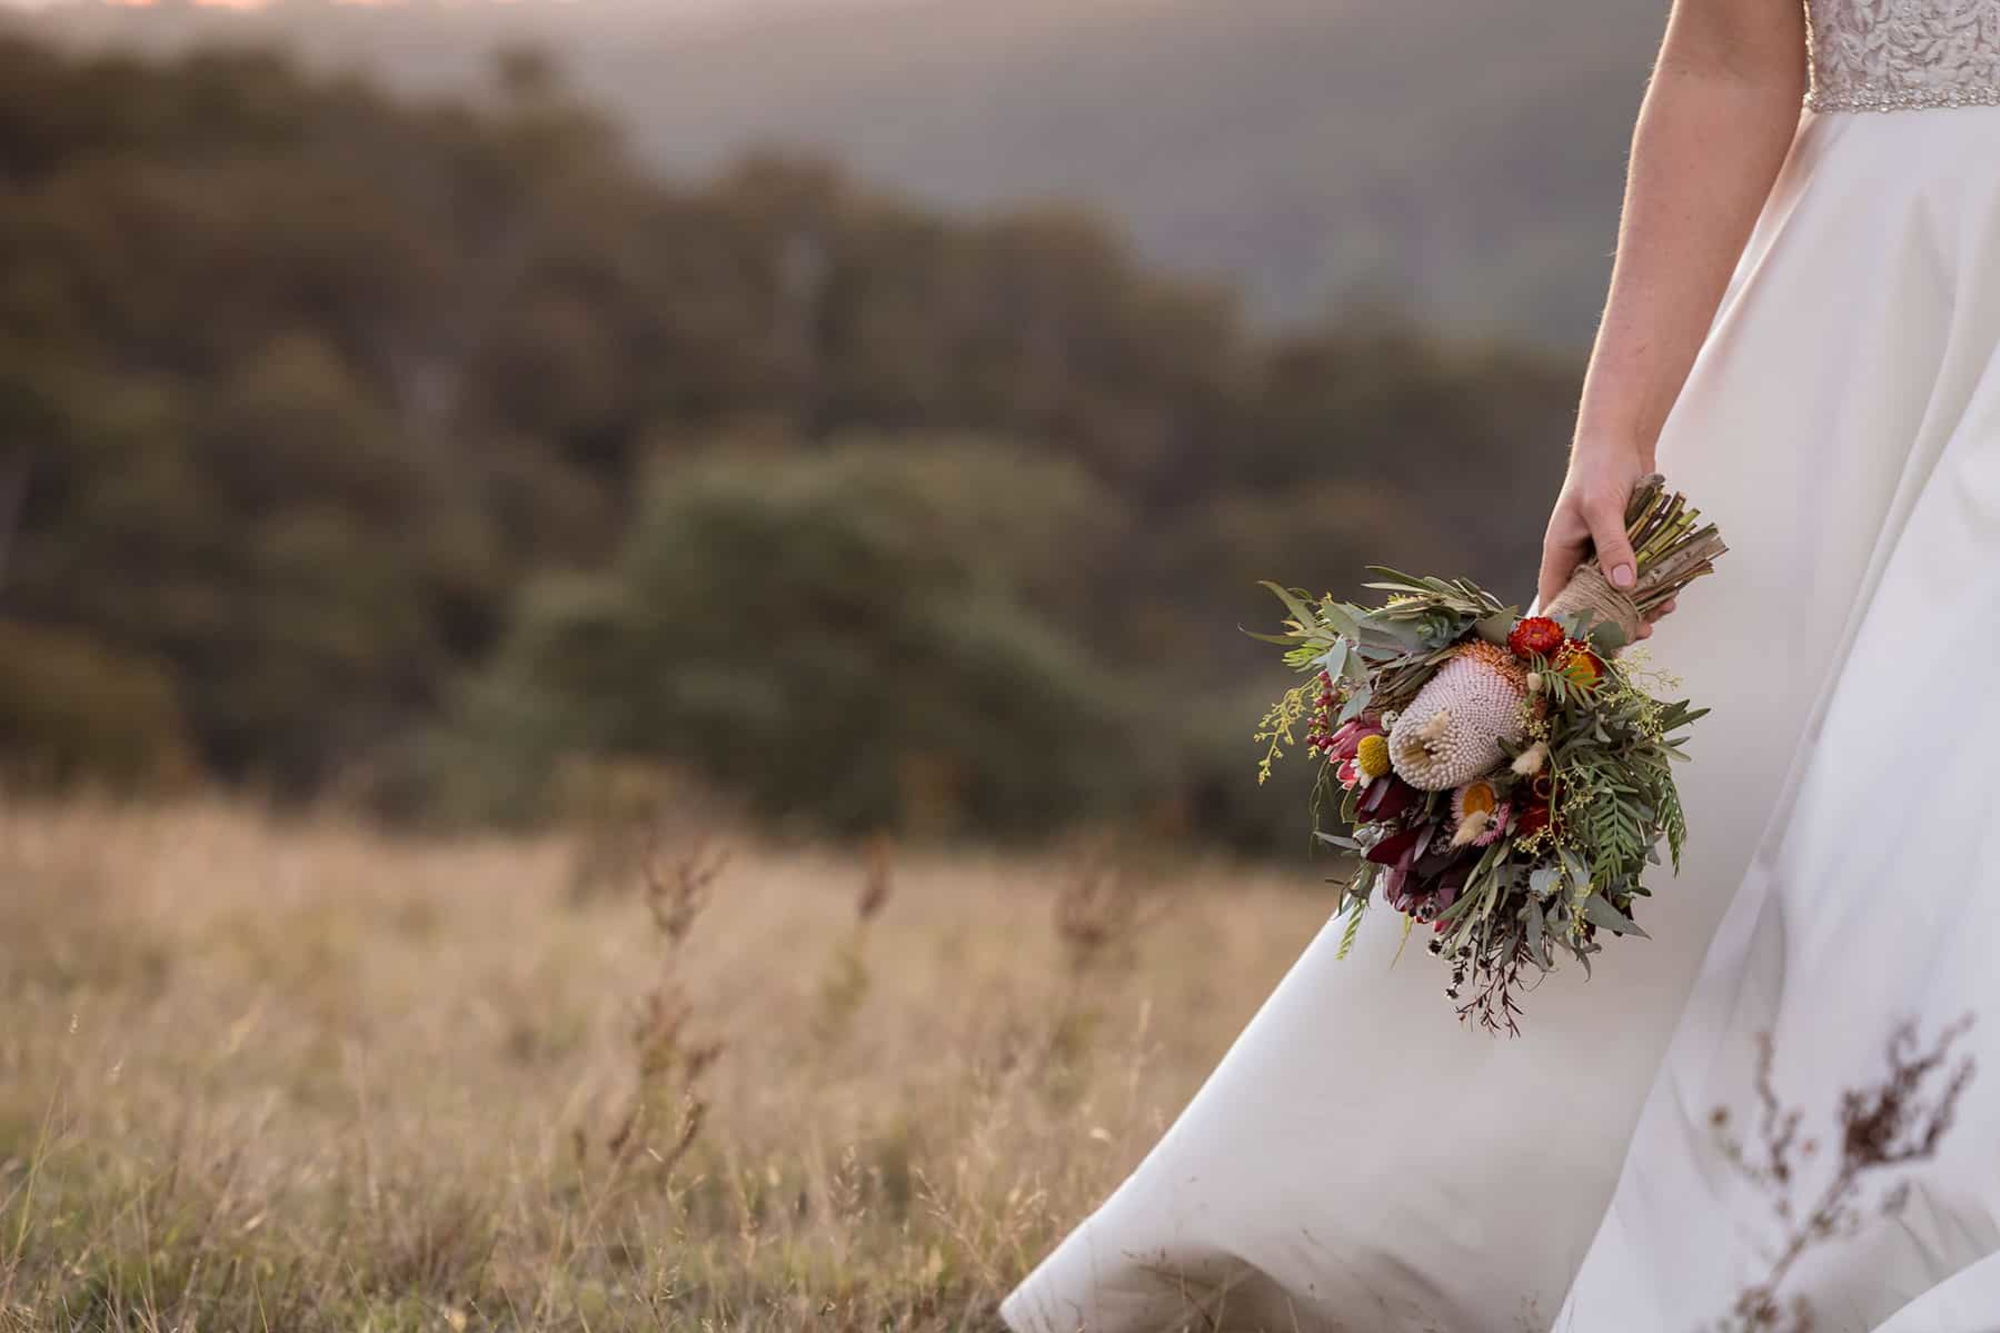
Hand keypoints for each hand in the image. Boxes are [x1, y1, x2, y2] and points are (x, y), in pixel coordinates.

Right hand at [1537, 439, 1675, 640]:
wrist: (1621, 442)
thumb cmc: (1598, 470)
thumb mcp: (1602, 508)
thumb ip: (1613, 546)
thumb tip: (1624, 585)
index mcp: (1560, 554)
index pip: (1556, 600)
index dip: (1568, 626)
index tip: (1591, 645)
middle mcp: (1580, 559)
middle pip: (1591, 603)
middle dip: (1615, 621)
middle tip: (1640, 632)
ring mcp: (1605, 555)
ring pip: (1619, 593)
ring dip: (1640, 605)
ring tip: (1662, 610)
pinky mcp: (1628, 547)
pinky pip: (1639, 575)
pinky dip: (1653, 586)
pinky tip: (1671, 592)